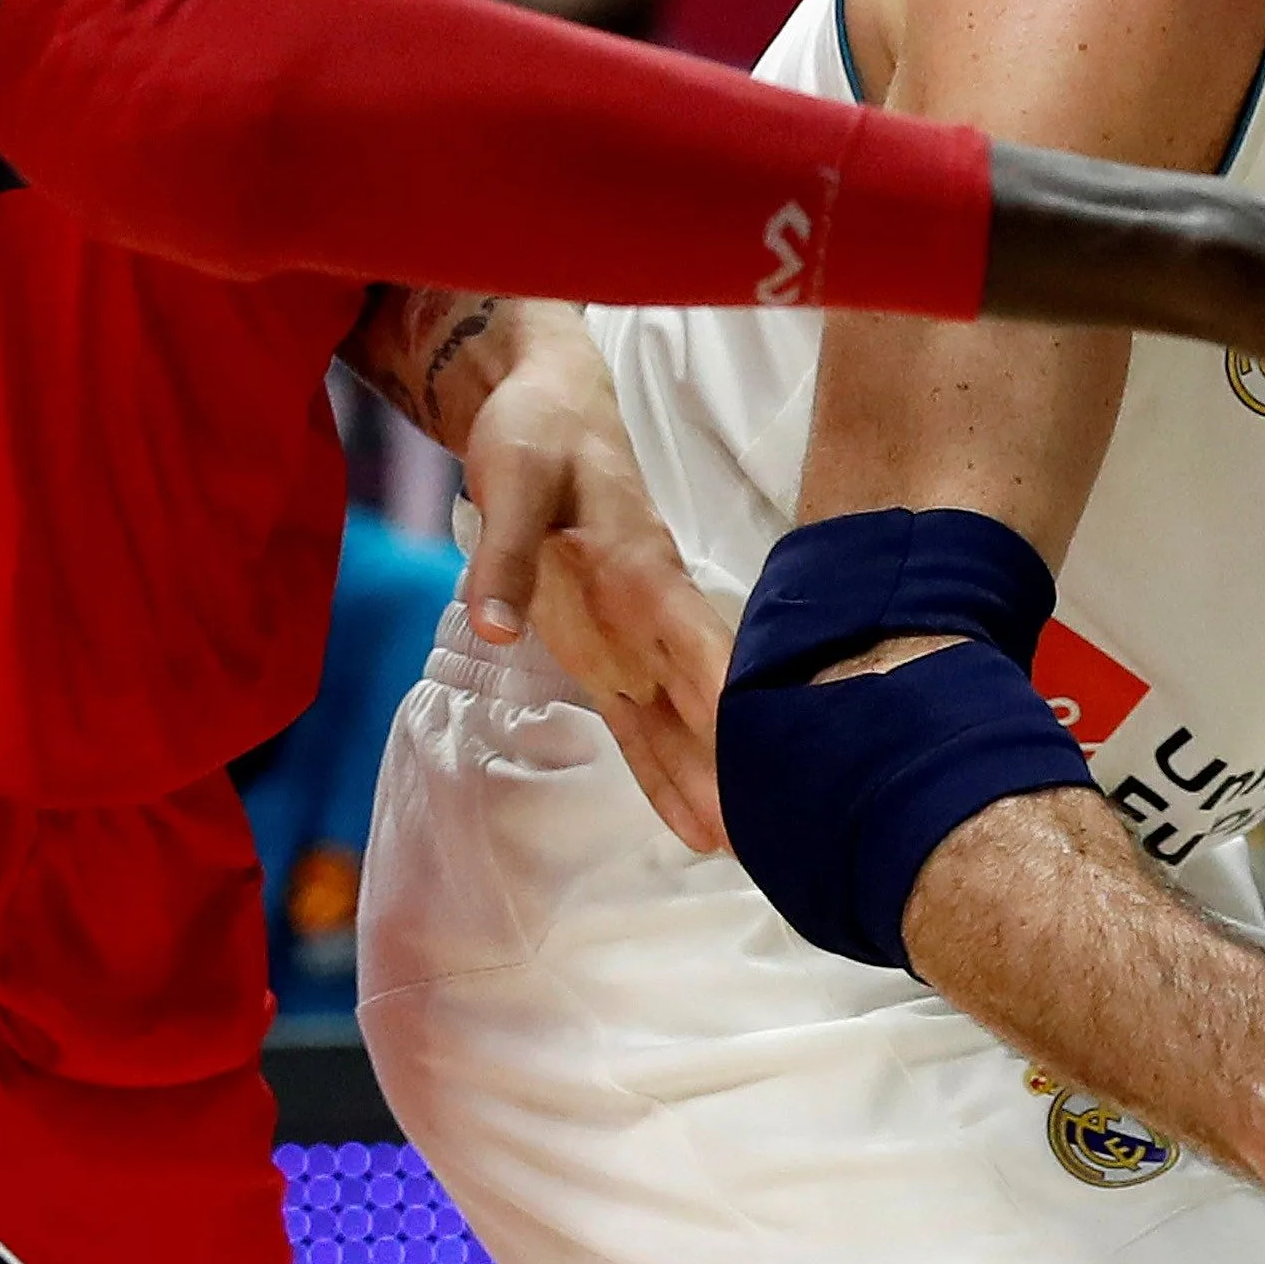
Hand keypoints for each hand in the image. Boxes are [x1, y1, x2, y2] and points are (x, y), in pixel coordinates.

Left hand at [448, 314, 732, 853]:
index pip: (700, 644)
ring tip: (744, 855)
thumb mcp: (514, 480)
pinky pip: (638, 724)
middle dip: (737, 762)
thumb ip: (505, 557)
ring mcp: (633, 639)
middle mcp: (652, 614)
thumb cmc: (536, 437)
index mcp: (642, 569)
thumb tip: (493, 629)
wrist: (544, 409)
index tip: (764, 756)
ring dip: (708, 781)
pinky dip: (664, 773)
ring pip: (680, 722)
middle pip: (706, 699)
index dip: (730, 700)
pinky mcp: (605, 655)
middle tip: (772, 837)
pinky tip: (693, 825)